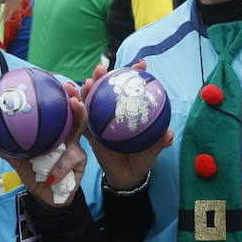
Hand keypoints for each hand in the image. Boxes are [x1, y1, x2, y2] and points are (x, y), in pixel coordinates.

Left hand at [0, 85, 88, 208]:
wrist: (47, 196)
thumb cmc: (35, 174)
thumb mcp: (18, 161)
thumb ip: (4, 149)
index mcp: (53, 133)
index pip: (59, 111)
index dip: (61, 96)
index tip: (58, 82)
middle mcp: (66, 136)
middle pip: (75, 113)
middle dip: (77, 97)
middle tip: (70, 87)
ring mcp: (76, 147)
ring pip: (79, 129)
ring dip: (78, 116)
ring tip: (75, 105)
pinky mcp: (80, 161)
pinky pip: (69, 159)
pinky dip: (59, 167)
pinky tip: (52, 175)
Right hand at [80, 60, 172, 189]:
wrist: (127, 178)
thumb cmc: (141, 159)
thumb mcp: (152, 150)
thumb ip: (159, 142)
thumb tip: (168, 134)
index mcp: (128, 110)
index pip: (130, 87)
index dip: (134, 73)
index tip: (141, 63)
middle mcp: (111, 112)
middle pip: (105, 89)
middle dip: (102, 75)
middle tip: (101, 69)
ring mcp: (98, 121)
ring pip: (89, 101)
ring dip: (85, 90)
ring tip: (85, 82)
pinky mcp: (88, 134)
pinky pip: (80, 122)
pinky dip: (75, 111)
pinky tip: (73, 102)